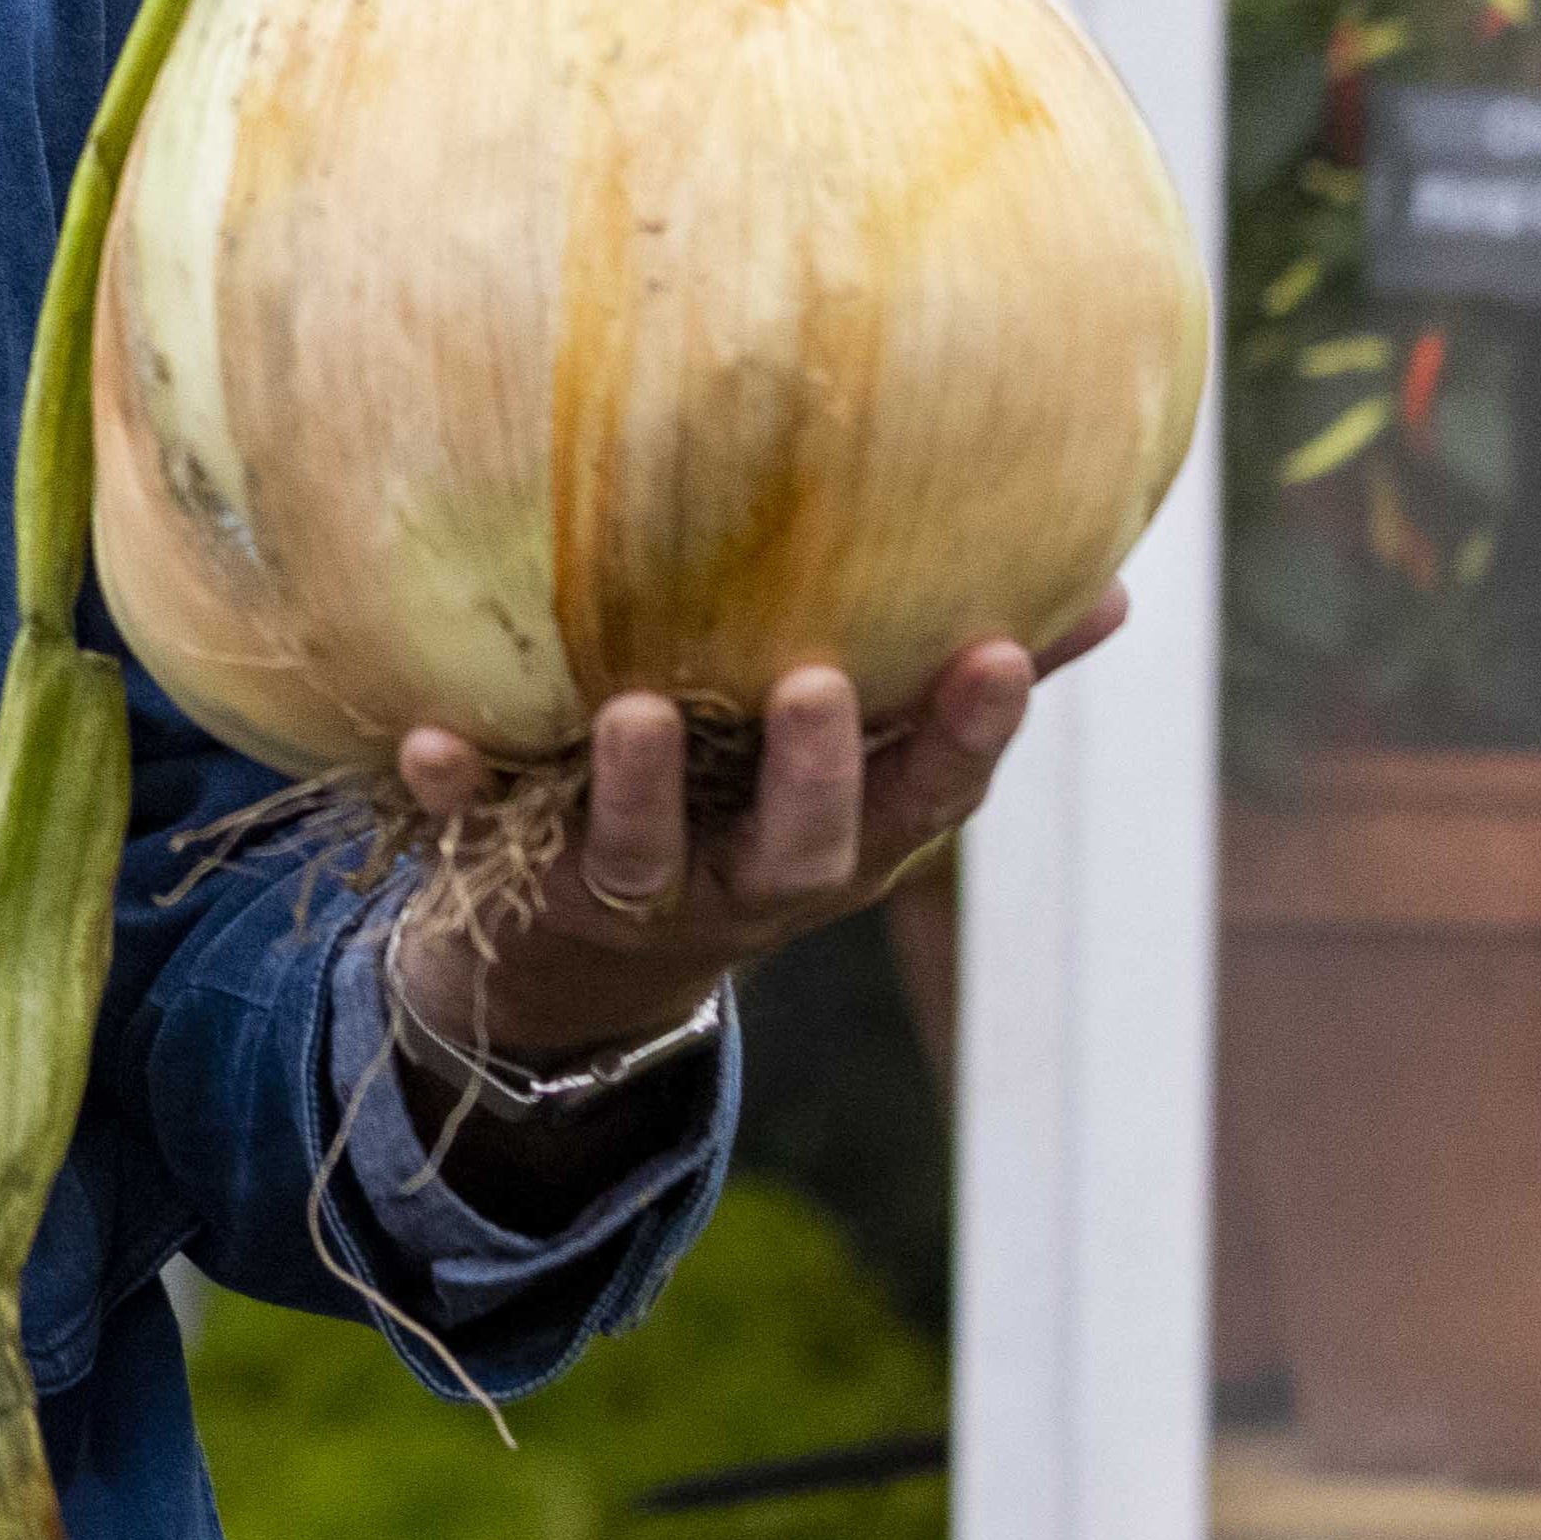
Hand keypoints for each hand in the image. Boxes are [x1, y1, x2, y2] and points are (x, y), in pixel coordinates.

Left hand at [383, 583, 1129, 1063]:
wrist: (588, 951)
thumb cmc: (758, 804)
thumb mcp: (870, 761)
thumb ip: (973, 678)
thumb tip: (1113, 588)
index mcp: (846, 840)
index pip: (929, 798)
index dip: (966, 736)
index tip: (993, 652)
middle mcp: (748, 876)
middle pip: (800, 847)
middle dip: (811, 773)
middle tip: (809, 682)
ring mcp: (630, 885)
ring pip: (640, 852)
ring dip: (636, 788)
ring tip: (634, 710)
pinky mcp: (515, 870)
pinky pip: (476, 833)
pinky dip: (455, 786)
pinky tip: (427, 737)